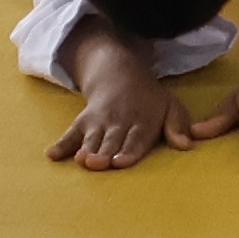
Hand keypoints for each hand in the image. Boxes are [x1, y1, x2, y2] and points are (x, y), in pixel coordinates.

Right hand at [51, 25, 176, 171]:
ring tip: (81, 161)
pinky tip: (51, 155)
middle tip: (99, 164)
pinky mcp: (82, 122)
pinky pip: (70, 133)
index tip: (121, 162)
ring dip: (86, 150)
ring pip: (91, 139)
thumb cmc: (149, 100)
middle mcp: (118, 122)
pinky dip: (61, 144)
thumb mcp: (170, 106)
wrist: (118, 73)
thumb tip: (187, 145)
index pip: (135, 138)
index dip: (129, 151)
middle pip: (111, 141)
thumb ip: (178, 126)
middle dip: (105, 153)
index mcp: (142, 121)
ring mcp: (98, 122)